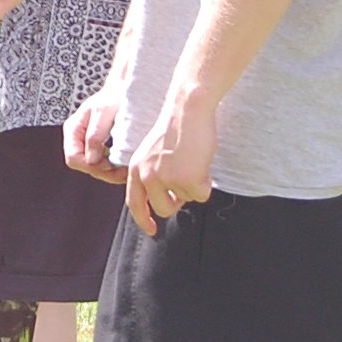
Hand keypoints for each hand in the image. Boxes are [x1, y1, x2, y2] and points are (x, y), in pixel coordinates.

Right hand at [63, 87, 125, 184]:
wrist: (126, 89)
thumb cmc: (114, 95)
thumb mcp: (104, 112)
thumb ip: (95, 135)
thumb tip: (92, 158)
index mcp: (73, 129)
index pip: (73, 158)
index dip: (90, 166)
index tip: (109, 165)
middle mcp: (78, 137)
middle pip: (84, 165)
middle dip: (103, 171)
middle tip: (122, 171)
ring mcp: (88, 142)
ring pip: (94, 166)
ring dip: (110, 170)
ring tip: (125, 167)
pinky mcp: (100, 145)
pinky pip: (102, 162)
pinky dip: (113, 165)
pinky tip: (124, 161)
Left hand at [123, 91, 217, 230]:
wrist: (188, 111)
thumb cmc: (176, 128)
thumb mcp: (152, 152)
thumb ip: (152, 175)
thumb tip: (166, 200)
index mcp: (135, 168)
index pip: (135, 203)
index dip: (143, 219)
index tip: (151, 230)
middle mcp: (147, 176)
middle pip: (164, 208)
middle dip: (178, 201)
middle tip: (188, 181)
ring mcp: (166, 178)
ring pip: (186, 199)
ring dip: (193, 185)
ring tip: (192, 161)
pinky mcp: (186, 178)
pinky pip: (201, 194)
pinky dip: (206, 183)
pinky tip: (202, 163)